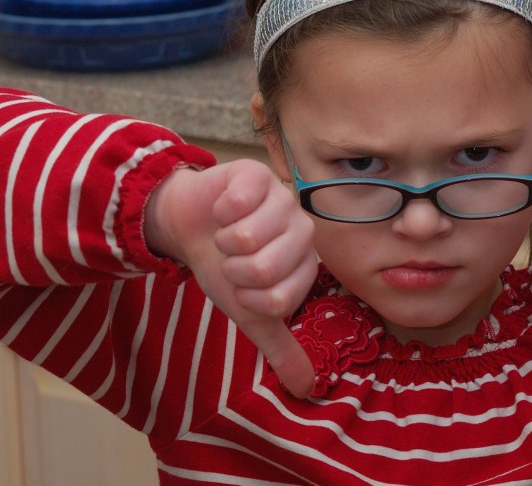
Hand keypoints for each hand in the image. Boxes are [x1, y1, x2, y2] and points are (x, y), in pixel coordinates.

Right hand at [145, 159, 317, 397]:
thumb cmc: (224, 267)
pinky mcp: (258, 174)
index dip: (247, 297)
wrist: (192, 225)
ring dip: (222, 241)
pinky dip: (218, 212)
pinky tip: (222, 209)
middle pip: (265, 267)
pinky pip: (237, 202)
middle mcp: (302, 231)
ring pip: (248, 236)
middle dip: (232, 269)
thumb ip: (279, 348)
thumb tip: (306, 390)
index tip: (242, 285)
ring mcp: (283, 199)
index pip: (279, 299)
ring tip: (226, 234)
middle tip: (232, 258)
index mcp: (306, 266)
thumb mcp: (249, 313)